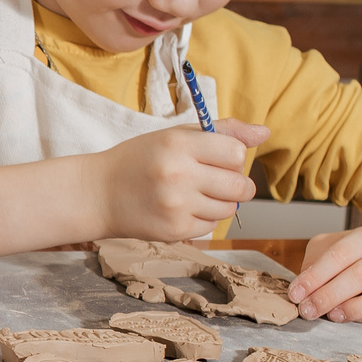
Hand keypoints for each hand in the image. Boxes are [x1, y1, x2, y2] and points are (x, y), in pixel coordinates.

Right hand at [97, 120, 268, 239]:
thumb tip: (264, 132)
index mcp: (178, 144)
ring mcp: (176, 206)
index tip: (217, 158)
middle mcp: (178, 175)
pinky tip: (182, 208)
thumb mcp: (175, 135)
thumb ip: (222, 131)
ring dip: (221, 202)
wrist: (97, 194)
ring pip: (230, 209)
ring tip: (195, 194)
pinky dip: (203, 218)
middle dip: (236, 184)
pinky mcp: (174, 230)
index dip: (233, 156)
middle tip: (214, 179)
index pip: (237, 153)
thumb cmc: (139, 160)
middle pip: (241, 186)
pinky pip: (211, 226)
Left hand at [289, 225, 361, 324]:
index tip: (296, 294)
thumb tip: (301, 288)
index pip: (339, 254)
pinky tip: (348, 318)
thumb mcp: (331, 249)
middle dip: (328, 296)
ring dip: (351, 308)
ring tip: (329, 315)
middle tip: (307, 310)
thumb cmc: (355, 260)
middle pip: (359, 275)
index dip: (314, 276)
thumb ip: (315, 263)